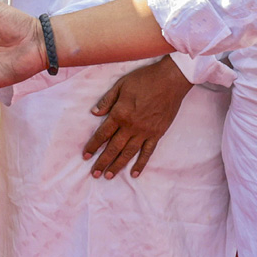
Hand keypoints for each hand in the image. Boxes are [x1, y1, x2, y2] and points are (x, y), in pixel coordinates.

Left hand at [83, 55, 191, 178]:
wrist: (170, 81)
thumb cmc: (144, 80)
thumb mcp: (120, 85)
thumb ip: (107, 101)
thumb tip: (94, 113)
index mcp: (120, 114)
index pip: (102, 134)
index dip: (93, 145)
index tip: (86, 156)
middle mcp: (131, 126)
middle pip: (114, 148)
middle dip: (102, 162)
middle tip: (94, 174)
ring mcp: (145, 132)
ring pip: (128, 153)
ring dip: (118, 166)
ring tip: (108, 176)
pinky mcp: (157, 134)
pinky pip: (147, 152)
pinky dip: (141, 164)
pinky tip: (134, 173)